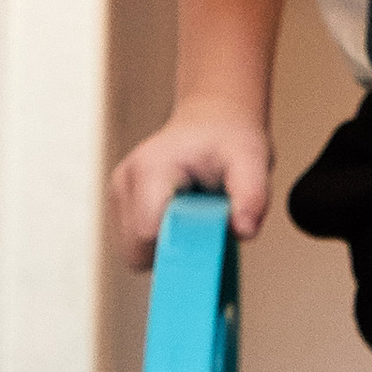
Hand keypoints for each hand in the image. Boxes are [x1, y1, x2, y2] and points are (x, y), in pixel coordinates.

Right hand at [109, 100, 273, 272]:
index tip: (207, 247)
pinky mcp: (121, 204)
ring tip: (195, 216)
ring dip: (168, 246)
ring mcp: (119, 194)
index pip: (147, 234)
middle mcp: (126, 181)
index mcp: (151, 169)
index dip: (177, 250)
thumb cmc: (230, 140)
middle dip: (174, 251)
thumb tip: (244, 231)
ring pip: (136, 252)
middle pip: (137, 251)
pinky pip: (137, 244)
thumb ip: (252, 197)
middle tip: (206, 228)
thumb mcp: (252, 161)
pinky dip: (162, 240)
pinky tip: (182, 216)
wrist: (213, 118)